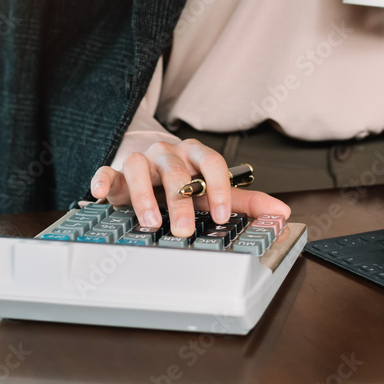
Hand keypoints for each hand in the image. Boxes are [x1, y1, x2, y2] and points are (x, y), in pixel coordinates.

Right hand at [89, 139, 289, 237]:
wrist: (152, 160)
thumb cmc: (187, 179)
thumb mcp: (215, 188)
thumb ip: (248, 201)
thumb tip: (283, 214)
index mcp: (197, 155)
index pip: (213, 163)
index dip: (218, 188)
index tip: (222, 216)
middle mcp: (170, 153)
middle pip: (176, 171)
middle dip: (181, 201)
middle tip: (184, 230)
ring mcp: (141, 159)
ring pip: (139, 167)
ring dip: (145, 195)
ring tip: (151, 223)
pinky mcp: (115, 170)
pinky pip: (107, 170)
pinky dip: (103, 179)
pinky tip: (100, 193)